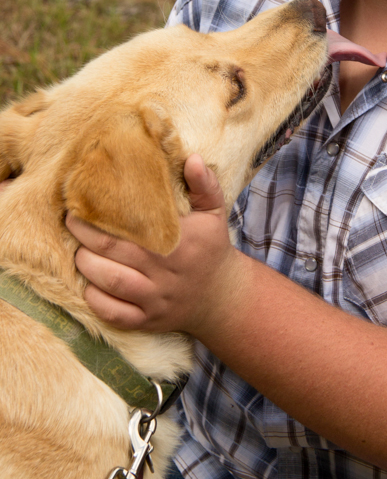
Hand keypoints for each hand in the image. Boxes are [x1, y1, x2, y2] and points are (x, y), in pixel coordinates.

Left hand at [66, 154, 244, 335]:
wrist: (222, 297)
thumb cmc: (211, 248)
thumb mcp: (215, 212)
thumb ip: (204, 184)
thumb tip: (191, 158)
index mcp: (179, 242)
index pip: (132, 227)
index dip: (102, 217)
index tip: (85, 203)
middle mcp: (165, 272)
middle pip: (112, 253)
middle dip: (84, 236)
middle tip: (72, 221)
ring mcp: (155, 299)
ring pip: (110, 283)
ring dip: (86, 265)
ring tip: (78, 250)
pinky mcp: (148, 321)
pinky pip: (114, 314)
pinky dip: (95, 300)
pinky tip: (89, 284)